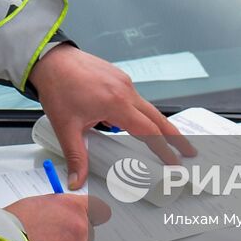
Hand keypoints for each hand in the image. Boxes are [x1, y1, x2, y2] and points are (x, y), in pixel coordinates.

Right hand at [6, 193, 91, 240]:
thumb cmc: (13, 226)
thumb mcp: (38, 203)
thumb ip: (57, 208)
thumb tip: (60, 215)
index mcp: (74, 209)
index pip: (94, 209)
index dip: (85, 216)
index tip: (85, 220)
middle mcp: (80, 230)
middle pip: (85, 234)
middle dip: (70, 237)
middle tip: (48, 240)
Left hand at [28, 45, 194, 189]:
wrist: (51, 59)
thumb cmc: (58, 88)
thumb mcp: (66, 127)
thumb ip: (76, 156)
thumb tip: (77, 181)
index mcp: (116, 103)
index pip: (148, 131)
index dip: (164, 149)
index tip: (175, 163)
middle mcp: (125, 90)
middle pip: (157, 117)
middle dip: (175, 136)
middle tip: (189, 151)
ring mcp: (123, 81)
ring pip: (147, 107)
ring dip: (158, 123)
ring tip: (166, 139)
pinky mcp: (118, 76)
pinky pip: (135, 97)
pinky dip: (141, 112)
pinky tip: (135, 122)